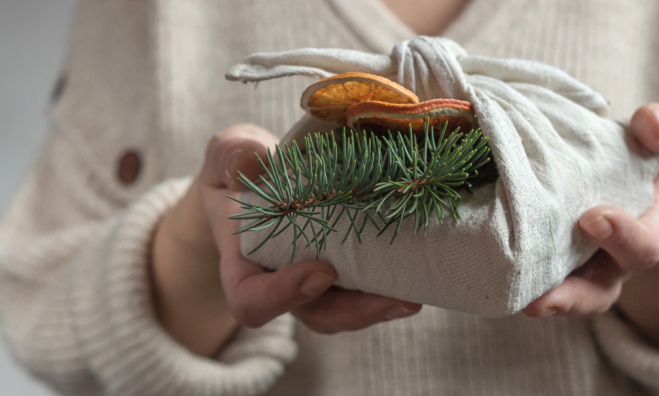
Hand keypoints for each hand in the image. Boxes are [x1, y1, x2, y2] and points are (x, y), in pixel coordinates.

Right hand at [151, 124, 420, 356]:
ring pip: (348, 308)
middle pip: (316, 314)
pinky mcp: (348, 265)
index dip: (284, 296)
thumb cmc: (241, 168)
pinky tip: (423, 268)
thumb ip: (231, 155)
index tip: (321, 271)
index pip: (252, 299)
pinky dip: (393, 281)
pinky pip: (368, 285)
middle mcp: (283, 279)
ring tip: (415, 293)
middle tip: (395, 298)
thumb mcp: (228, 153)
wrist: (264, 174)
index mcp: (245, 262)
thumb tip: (251, 163)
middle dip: (355, 312)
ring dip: (382, 305)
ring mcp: (318, 277)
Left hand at [522, 104, 658, 348]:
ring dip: (542, 303)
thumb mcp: (656, 138)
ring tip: (521, 305)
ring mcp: (574, 271)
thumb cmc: (635, 157)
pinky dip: (512, 283)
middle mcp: (610, 263)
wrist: (606, 171)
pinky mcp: (540, 268)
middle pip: (597, 293)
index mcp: (645, 233)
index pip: (645, 247)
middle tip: (548, 290)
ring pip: (561, 301)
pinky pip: (529, 286)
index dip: (623, 237)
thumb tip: (651, 128)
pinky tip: (489, 276)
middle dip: (575, 293)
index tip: (593, 218)